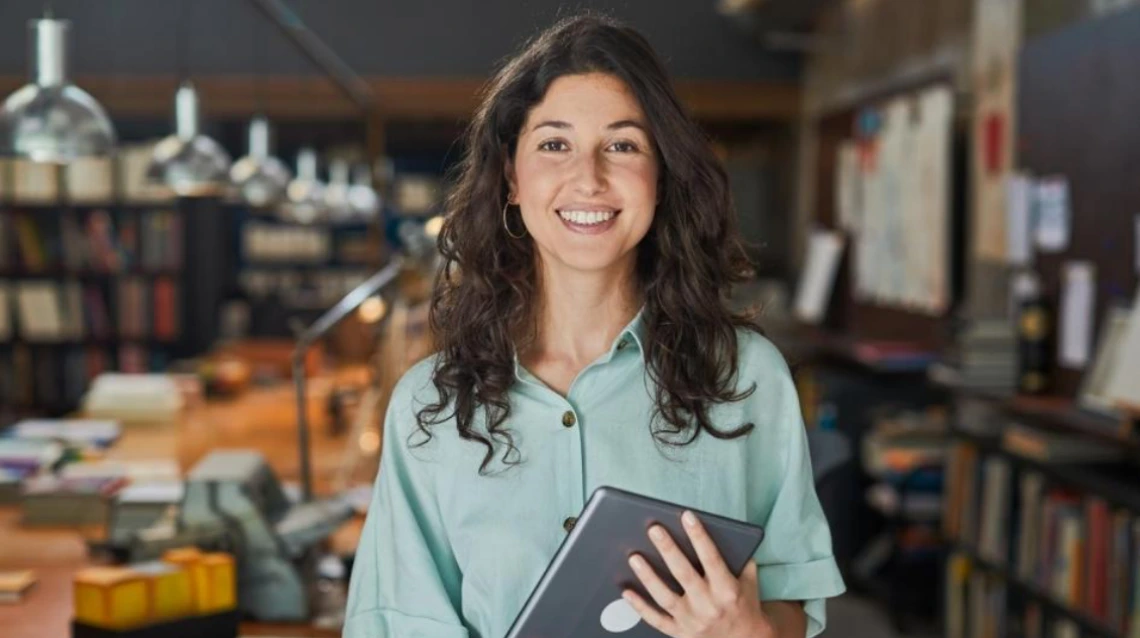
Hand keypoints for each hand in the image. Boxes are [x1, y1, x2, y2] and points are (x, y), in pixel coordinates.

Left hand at [623, 511, 773, 637]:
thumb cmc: (745, 605)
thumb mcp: (750, 581)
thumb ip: (740, 558)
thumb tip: (724, 530)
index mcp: (727, 590)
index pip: (711, 558)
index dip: (699, 536)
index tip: (686, 516)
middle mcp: (709, 606)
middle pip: (684, 574)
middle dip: (668, 550)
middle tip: (654, 529)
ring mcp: (692, 621)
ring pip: (665, 597)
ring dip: (648, 576)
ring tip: (634, 557)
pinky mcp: (680, 633)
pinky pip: (656, 620)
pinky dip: (640, 606)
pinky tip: (626, 591)